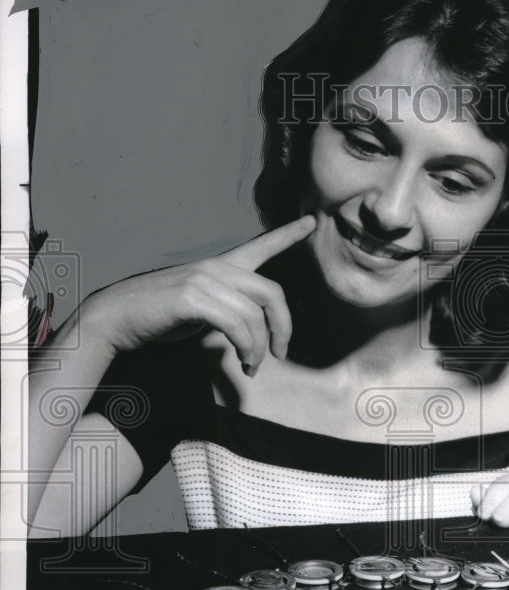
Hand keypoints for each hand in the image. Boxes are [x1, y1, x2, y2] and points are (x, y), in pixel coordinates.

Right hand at [83, 215, 316, 372]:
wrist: (115, 317)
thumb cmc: (157, 317)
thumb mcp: (201, 311)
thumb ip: (228, 311)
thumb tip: (251, 334)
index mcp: (220, 267)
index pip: (260, 246)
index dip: (288, 235)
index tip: (312, 222)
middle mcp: (215, 268)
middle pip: (272, 293)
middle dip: (284, 327)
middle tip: (280, 353)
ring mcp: (204, 280)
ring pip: (254, 315)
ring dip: (259, 348)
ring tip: (252, 366)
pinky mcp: (192, 298)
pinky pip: (236, 325)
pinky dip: (245, 347)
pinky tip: (241, 361)